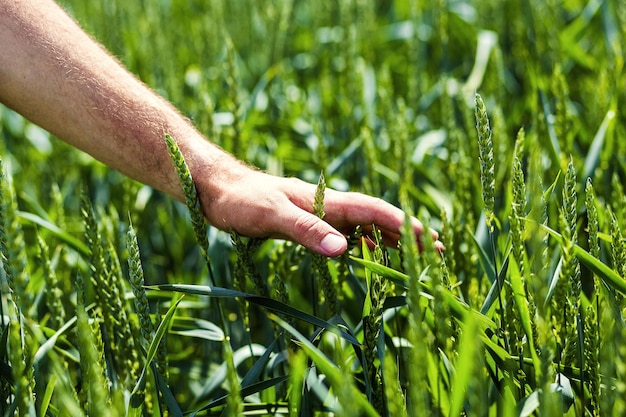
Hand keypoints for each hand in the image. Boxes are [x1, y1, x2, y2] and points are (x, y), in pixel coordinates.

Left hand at [196, 162, 441, 256]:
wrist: (216, 188)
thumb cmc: (241, 200)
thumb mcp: (272, 216)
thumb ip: (307, 232)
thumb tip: (346, 251)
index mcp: (325, 201)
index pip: (375, 211)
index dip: (404, 224)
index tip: (430, 239)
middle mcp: (327, 205)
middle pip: (376, 217)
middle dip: (407, 232)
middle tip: (435, 251)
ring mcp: (317, 212)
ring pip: (363, 226)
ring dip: (389, 238)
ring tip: (413, 254)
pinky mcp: (305, 222)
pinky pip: (344, 233)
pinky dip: (363, 243)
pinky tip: (367, 254)